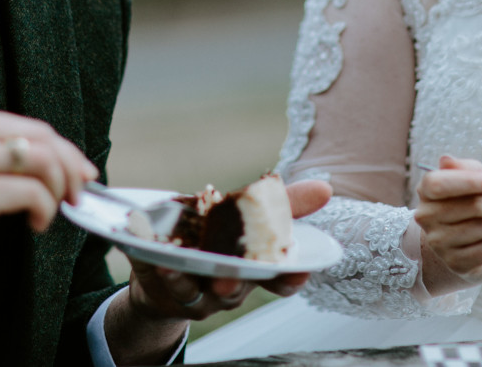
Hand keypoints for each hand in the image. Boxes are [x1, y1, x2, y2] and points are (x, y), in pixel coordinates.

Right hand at [0, 103, 96, 299]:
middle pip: (44, 137)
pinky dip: (44, 208)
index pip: (30, 125)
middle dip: (71, 166)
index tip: (80, 171)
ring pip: (43, 160)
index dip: (64, 149)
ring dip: (60, 188)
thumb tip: (43, 168)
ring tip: (55, 209)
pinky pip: (30, 193)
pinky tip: (35, 222)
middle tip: (78, 192)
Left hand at [105, 180, 330, 363]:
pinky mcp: (169, 292)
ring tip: (175, 264)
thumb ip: (284, 204)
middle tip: (229, 276)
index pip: (279, 280)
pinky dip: (159, 271)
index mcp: (253, 268)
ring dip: (187, 279)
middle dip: (234, 281)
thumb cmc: (216, 238)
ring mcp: (199, 293)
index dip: (290, 277)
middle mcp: (230, 285)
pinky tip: (154, 256)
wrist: (167, 266)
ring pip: (197, 292)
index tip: (299, 271)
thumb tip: (327, 188)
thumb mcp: (250, 215)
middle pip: (236, 287)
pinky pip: (166, 285)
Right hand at [414, 155, 481, 285]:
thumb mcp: (465, 181)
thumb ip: (464, 168)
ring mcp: (439, 242)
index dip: (471, 181)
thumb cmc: (465, 205)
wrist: (457, 246)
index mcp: (426, 191)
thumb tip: (447, 160)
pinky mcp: (456, 262)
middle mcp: (427, 217)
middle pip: (474, 207)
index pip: (440, 184)